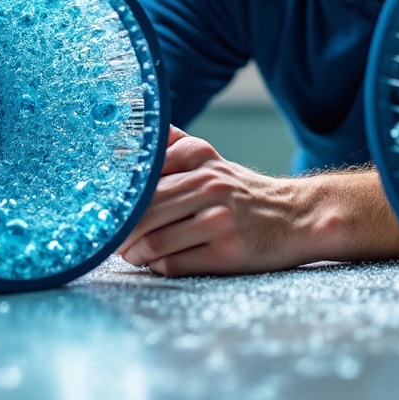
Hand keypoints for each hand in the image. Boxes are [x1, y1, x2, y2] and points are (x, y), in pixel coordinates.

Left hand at [116, 125, 324, 275]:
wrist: (298, 217)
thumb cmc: (243, 193)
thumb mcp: (211, 159)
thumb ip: (172, 145)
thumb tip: (126, 133)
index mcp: (199, 155)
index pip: (141, 176)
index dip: (114, 197)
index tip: (100, 208)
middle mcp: (209, 183)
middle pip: (143, 211)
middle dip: (119, 231)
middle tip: (108, 239)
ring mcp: (219, 219)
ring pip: (154, 241)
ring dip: (135, 253)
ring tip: (131, 254)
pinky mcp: (227, 251)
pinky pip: (174, 263)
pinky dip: (158, 266)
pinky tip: (158, 263)